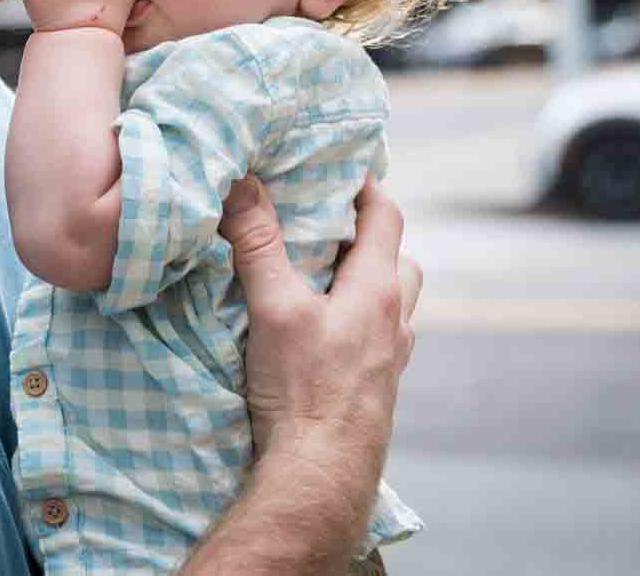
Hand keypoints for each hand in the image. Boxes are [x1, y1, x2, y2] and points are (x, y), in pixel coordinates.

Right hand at [219, 174, 417, 462]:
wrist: (321, 473)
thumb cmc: (305, 388)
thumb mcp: (274, 307)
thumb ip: (259, 245)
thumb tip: (243, 184)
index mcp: (379, 288)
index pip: (386, 215)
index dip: (365, 185)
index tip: (336, 166)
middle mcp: (396, 319)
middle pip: (397, 257)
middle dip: (367, 234)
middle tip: (325, 222)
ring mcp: (391, 357)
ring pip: (392, 301)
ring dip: (364, 281)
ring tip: (320, 276)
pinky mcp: (377, 388)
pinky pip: (377, 338)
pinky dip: (356, 321)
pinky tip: (322, 332)